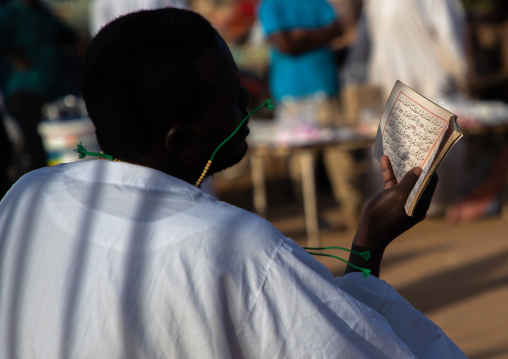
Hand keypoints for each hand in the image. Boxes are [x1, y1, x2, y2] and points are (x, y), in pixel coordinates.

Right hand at [345, 156, 437, 276]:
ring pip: (404, 180)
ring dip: (401, 167)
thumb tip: (419, 169)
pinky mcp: (390, 199)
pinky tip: (385, 160)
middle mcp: (414, 201)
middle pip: (418, 179)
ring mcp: (402, 200)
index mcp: (421, 203)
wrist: (369, 232)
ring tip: (400, 151)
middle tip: (415, 149)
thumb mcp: (398, 196)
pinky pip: (392, 184)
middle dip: (416, 165)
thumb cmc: (386, 215)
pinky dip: (390, 173)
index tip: (429, 154)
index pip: (431, 182)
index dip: (430, 168)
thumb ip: (409, 181)